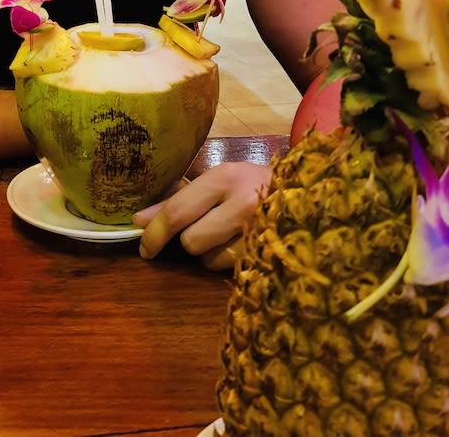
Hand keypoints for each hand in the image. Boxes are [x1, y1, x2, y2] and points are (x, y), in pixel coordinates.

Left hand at [133, 161, 270, 268]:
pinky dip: (228, 261)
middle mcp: (242, 204)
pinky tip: (241, 244)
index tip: (144, 247)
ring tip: (227, 233)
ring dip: (209, 252)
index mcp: (224, 178)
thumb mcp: (218, 180)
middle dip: (188, 239)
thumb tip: (139, 220)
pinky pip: (230, 269)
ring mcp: (260, 233)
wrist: (309, 193)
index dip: (154, 233)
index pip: (177, 211)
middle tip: (199, 228)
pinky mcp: (270, 255)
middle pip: (190, 241)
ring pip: (209, 260)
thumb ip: (179, 198)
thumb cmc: (254, 183)